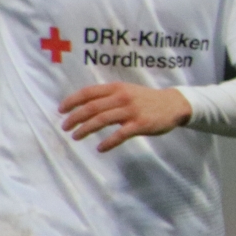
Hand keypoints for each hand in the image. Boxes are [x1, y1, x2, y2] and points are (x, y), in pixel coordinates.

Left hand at [59, 83, 192, 152]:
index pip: (88, 92)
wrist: (174, 105)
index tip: (61, 111)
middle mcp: (122, 97)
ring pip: (102, 120)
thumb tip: (84, 105)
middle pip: (92, 107)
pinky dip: (108, 142)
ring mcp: (132, 111)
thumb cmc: (147, 99)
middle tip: (65, 127)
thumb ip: (109, 96)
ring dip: (86, 129)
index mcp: (117, 88)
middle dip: (75, 118)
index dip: (72, 101)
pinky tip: (100, 148)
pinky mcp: (140, 124)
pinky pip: (120, 135)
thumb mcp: (127, 91)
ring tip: (76, 137)